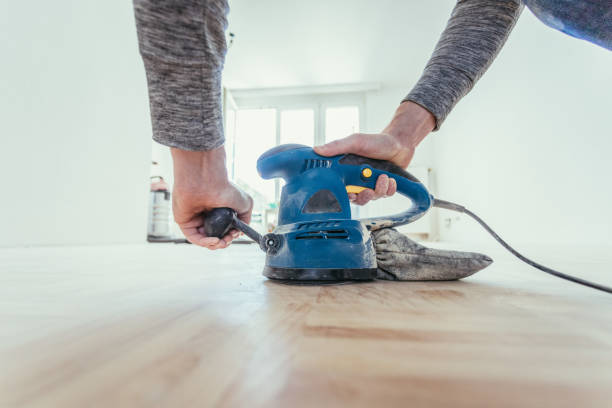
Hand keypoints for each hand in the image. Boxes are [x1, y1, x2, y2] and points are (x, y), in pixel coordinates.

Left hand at [171, 146, 252, 249]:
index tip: (235, 234)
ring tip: (222, 241)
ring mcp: (195, 219)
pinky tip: (214, 240)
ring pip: (204, 240)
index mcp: (217, 212)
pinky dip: (204, 242)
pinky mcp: (185, 222)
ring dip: (215, 245)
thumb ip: (246, 218)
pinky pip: (194, 237)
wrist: (207, 181)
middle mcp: (206, 216)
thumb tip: (240, 231)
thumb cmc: (223, 187)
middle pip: (213, 237)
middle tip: (229, 240)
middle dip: (223, 242)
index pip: (223, 230)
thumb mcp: (245, 203)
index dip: (230, 235)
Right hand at [314, 101, 434, 204]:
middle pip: (357, 199)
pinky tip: (390, 179)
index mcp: (347, 171)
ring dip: (379, 189)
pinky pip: (385, 195)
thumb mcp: (356, 141)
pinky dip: (389, 189)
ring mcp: (371, 184)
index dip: (344, 195)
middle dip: (364, 196)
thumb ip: (338, 146)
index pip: (340, 189)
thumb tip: (318, 149)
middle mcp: (358, 180)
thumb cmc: (376, 141)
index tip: (350, 193)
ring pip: (372, 198)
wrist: (399, 142)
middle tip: (368, 190)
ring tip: (383, 177)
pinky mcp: (384, 187)